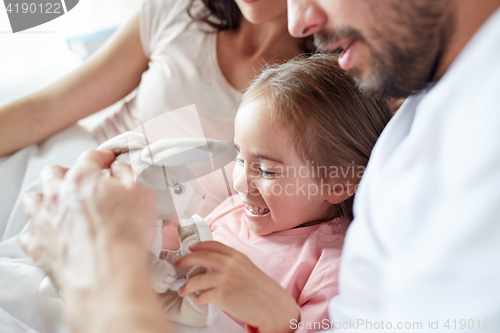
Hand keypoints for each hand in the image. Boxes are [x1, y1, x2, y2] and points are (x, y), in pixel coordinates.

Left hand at [19, 150, 161, 331]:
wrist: (106, 275)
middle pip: (54, 173)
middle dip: (67, 172)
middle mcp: (57, 195)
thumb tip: (120, 167)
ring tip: (59, 204)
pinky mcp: (39, 246)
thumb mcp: (142, 193)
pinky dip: (39, 231)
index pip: (91, 157)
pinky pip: (30, 234)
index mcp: (83, 178)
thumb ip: (129, 174)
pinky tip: (51, 233)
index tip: (108, 160)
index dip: (103, 157)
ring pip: (33, 199)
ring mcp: (44, 220)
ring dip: (45, 198)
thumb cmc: (125, 234)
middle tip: (82, 180)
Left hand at [175, 241, 298, 332]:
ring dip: (186, 286)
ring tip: (182, 291)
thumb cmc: (259, 288)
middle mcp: (229, 264)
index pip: (213, 245)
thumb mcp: (247, 267)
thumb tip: (213, 263)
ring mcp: (225, 279)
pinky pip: (202, 296)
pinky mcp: (222, 295)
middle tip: (177, 265)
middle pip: (200, 257)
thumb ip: (231, 262)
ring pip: (196, 279)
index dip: (199, 246)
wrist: (270, 304)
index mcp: (236, 256)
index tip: (190, 249)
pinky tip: (198, 300)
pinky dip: (197, 299)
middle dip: (185, 260)